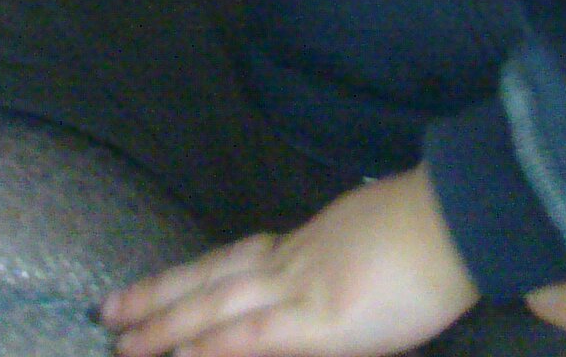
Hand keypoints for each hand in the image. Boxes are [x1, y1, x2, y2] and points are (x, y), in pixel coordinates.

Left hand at [101, 167, 478, 356]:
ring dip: (164, 325)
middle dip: (157, 297)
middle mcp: (289, 263)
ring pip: (214, 307)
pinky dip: (209, 346)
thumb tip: (323, 295)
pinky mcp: (316, 322)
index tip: (158, 284)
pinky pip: (250, 337)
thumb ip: (337, 272)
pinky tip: (177, 355)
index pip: (234, 260)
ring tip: (122, 340)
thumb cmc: (430, 240)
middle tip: (107, 311)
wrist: (457, 222)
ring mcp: (298, 290)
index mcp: (305, 246)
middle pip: (209, 278)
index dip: (191, 275)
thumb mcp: (369, 251)